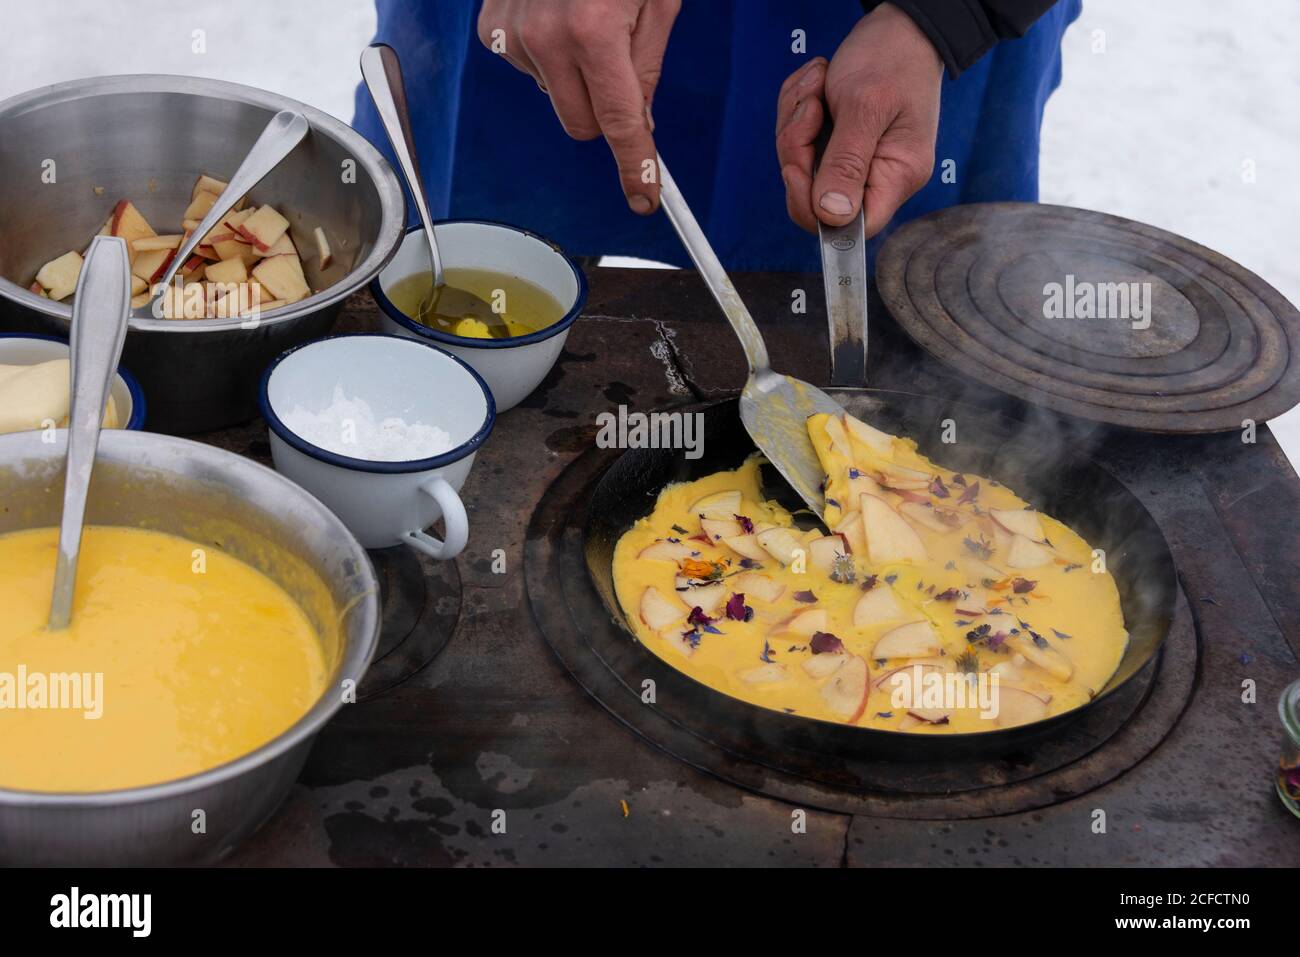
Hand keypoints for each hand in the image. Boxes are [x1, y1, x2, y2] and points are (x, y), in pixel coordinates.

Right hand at [477, 0, 679, 213]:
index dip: (635, 167)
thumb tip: (640, 119)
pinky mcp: (492, 30)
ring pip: (554, 98)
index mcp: (593, 29)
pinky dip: (547, 54)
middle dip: (604, 112)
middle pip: (582, 126)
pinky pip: (530, 71)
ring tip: (582, 20)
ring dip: (573, 74)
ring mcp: (513, 34)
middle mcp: (546, 36)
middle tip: (617, 65)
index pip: (619, 124)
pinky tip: (555, 16)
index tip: (643, 197)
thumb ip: (648, 64)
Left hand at [776, 3, 942, 235]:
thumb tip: (832, 217)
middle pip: (813, 197)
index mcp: (895, 177)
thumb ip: (847, 164)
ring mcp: (853, 162)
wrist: (898, 26)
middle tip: (810, 107)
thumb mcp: (866, 107)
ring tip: (818, 83)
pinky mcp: (835, 144)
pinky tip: (816, 83)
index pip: (852, 229)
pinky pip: (797, 142)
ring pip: (798, 166)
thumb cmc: (892, 59)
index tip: (797, 168)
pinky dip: (796, 110)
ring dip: (796, 120)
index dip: (814, 209)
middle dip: (798, 150)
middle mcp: (876, 177)